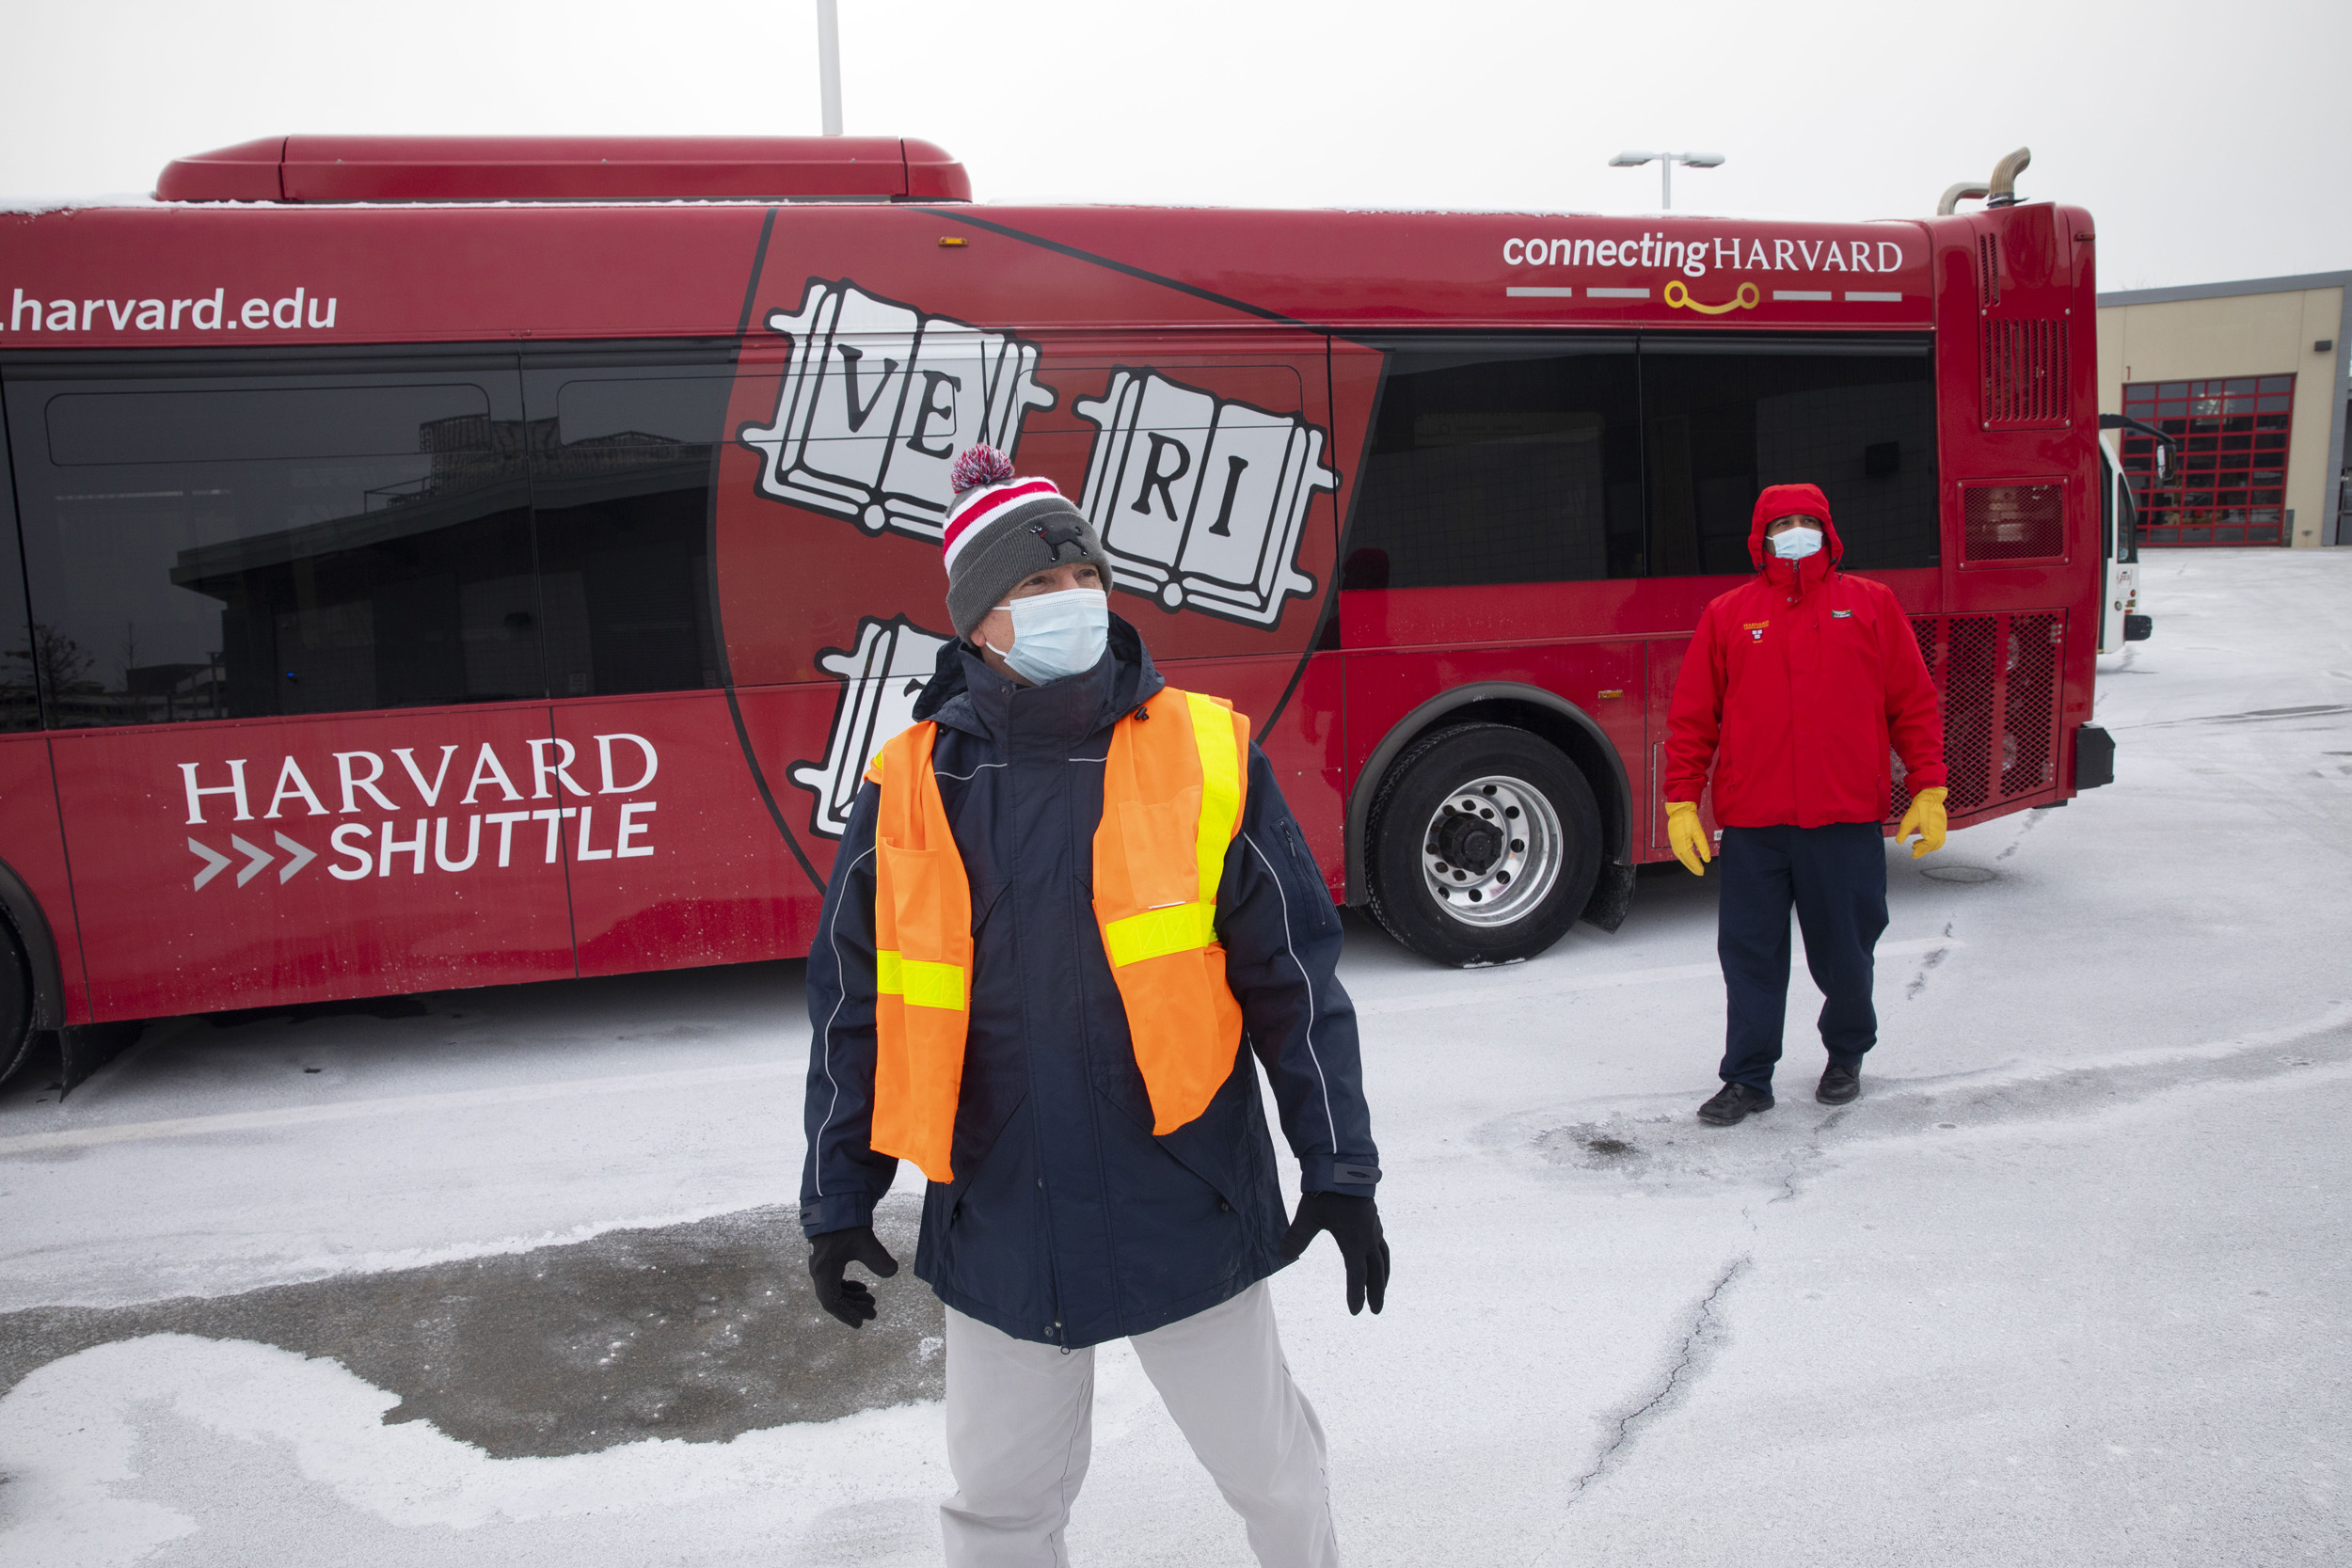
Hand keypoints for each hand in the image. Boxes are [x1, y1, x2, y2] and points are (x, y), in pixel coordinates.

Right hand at [808, 1225, 898, 1327]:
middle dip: (853, 1308)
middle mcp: (819, 1271)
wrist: (833, 1206)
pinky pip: (834, 1282)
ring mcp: (821, 1266)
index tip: (862, 1322)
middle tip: (873, 1312)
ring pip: (834, 1291)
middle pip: (834, 1299)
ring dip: (852, 1298)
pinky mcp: (826, 1261)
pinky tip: (862, 1288)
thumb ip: (878, 1258)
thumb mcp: (864, 1241)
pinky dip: (848, 1288)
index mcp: (824, 1271)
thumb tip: (892, 1272)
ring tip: (871, 1300)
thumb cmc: (846, 1225)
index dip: (847, 1314)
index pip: (832, 1302)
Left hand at [1279, 1192, 1388, 1314]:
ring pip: (1382, 1258)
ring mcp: (1373, 1228)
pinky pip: (1381, 1245)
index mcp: (1354, 1242)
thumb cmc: (1326, 1192)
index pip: (1357, 1275)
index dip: (1356, 1295)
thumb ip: (1296, 1237)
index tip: (1355, 1311)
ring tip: (1381, 1289)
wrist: (1345, 1167)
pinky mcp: (1373, 1219)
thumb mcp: (1308, 1216)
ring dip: (1382, 1276)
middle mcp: (1368, 1238)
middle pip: (1376, 1271)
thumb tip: (1282, 1256)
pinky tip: (1376, 1258)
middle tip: (1376, 1310)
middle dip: (1376, 1292)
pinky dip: (1381, 1258)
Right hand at [1665, 801, 1710, 876]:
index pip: (1691, 859)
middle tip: (1700, 873)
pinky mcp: (1673, 840)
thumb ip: (1703, 847)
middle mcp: (1676, 846)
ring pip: (1681, 857)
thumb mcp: (1699, 833)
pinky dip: (1684, 857)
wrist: (1679, 810)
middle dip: (1693, 867)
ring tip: (1695, 868)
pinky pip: (1679, 852)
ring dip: (1688, 863)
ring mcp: (1674, 843)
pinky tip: (1688, 858)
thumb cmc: (1689, 820)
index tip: (1703, 872)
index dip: (1697, 866)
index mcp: (1683, 845)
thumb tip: (1707, 860)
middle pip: (1685, 860)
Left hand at [1897, 786, 1947, 858]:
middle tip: (1913, 850)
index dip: (1919, 852)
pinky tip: (1923, 836)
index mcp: (1932, 833)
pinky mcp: (1942, 824)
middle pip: (1933, 846)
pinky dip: (1932, 840)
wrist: (1930, 796)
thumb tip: (1899, 842)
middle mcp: (1939, 832)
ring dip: (1928, 846)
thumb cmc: (1919, 808)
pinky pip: (1939, 836)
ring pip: (1937, 842)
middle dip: (1924, 850)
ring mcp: (1942, 828)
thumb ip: (1903, 832)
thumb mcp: (1908, 821)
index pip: (1926, 847)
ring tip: (1916, 844)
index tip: (1913, 855)